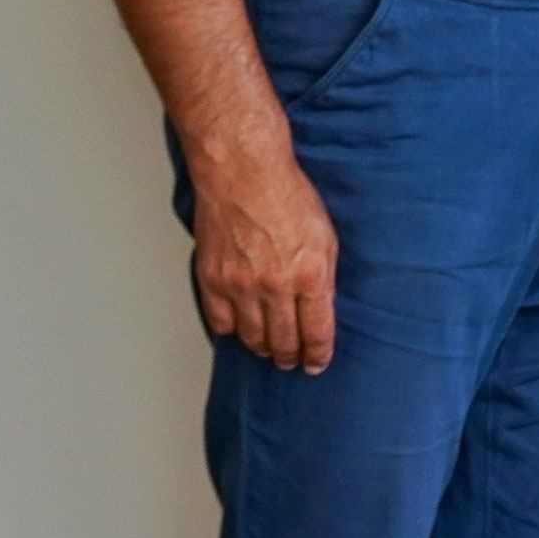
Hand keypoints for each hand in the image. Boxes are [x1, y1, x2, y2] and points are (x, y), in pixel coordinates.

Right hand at [191, 140, 338, 374]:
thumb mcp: (326, 238)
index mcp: (309, 276)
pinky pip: (221, 321)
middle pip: (283, 341)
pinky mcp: (212, 279)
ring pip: (252, 337)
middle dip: (290, 356)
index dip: (318, 354)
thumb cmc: (287, 196)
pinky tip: (239, 330)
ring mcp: (240, 285)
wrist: (243, 174)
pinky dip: (231, 331)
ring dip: (263, 348)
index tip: (316, 363)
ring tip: (269, 349)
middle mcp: (274, 286)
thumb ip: (324, 277)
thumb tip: (322, 309)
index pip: (317, 333)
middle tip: (292, 361)